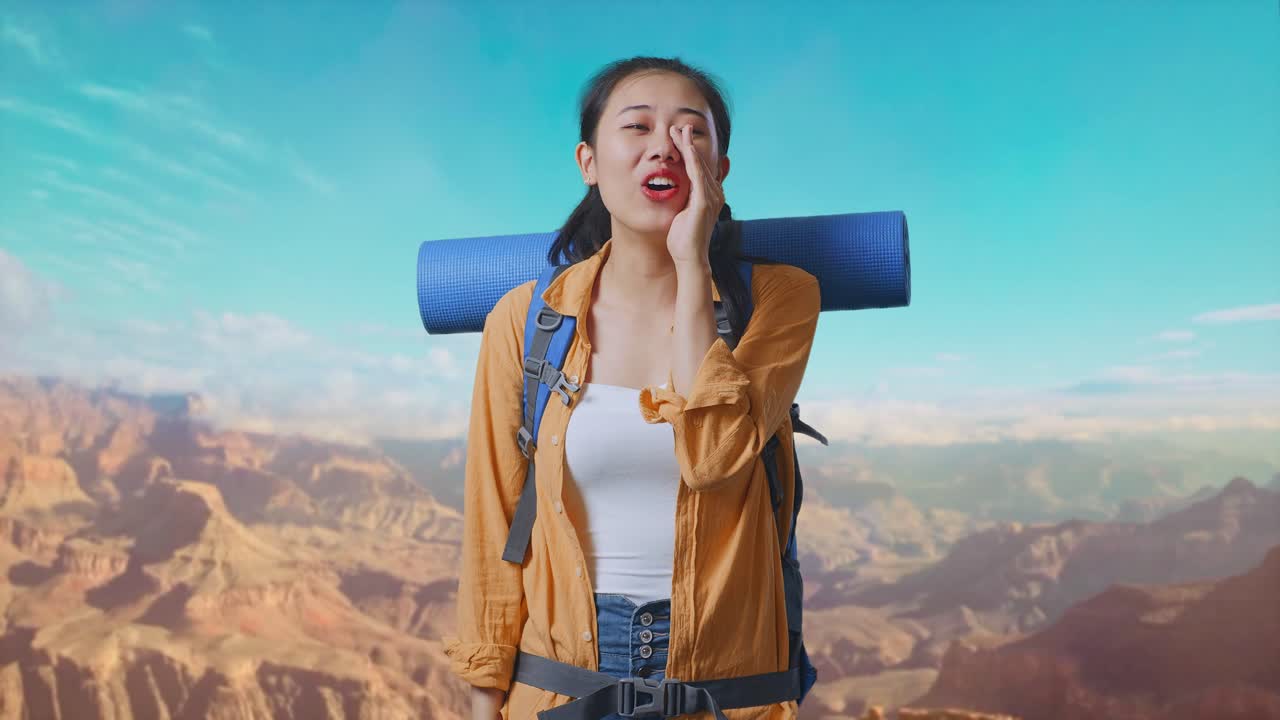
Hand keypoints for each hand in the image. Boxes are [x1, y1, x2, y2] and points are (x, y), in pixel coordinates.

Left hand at [665, 123, 723, 266]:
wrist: (689, 258)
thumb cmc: (683, 239)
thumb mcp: (683, 214)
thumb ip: (684, 199)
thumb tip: (676, 189)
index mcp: (710, 195)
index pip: (699, 167)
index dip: (689, 150)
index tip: (679, 136)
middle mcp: (715, 194)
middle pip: (701, 162)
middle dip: (689, 143)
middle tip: (679, 126)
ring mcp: (711, 198)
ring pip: (699, 165)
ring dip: (689, 146)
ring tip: (679, 130)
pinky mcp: (704, 203)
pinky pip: (698, 176)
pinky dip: (692, 160)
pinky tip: (686, 148)